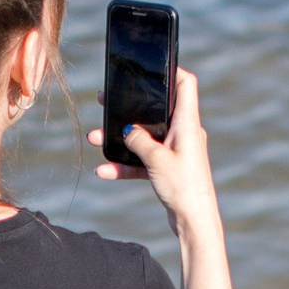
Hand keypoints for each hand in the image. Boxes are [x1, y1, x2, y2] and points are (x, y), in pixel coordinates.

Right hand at [89, 67, 220, 239]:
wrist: (194, 221)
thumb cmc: (183, 187)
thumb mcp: (156, 159)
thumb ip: (139, 140)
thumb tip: (127, 129)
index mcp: (188, 123)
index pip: (185, 84)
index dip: (171, 70)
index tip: (152, 66)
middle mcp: (184, 133)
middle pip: (156, 110)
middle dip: (130, 107)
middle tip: (106, 101)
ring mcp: (176, 151)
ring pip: (144, 137)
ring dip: (120, 138)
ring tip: (95, 137)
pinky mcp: (169, 169)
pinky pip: (143, 161)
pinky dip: (126, 164)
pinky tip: (104, 170)